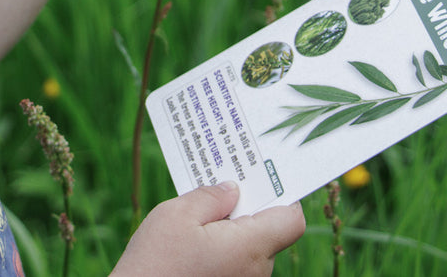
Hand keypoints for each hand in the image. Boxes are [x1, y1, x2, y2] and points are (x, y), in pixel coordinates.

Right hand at [112, 183, 305, 276]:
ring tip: (200, 216)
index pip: (291, 220)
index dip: (283, 197)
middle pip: (269, 233)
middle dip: (248, 209)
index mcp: (249, 248)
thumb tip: (232, 190)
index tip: (260, 180)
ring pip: (250, 249)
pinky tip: (195, 241)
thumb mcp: (177, 215)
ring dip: (232, 231)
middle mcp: (255, 272)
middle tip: (223, 189)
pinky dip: (222, 250)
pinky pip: (235, 264)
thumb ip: (211, 197)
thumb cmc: (155, 263)